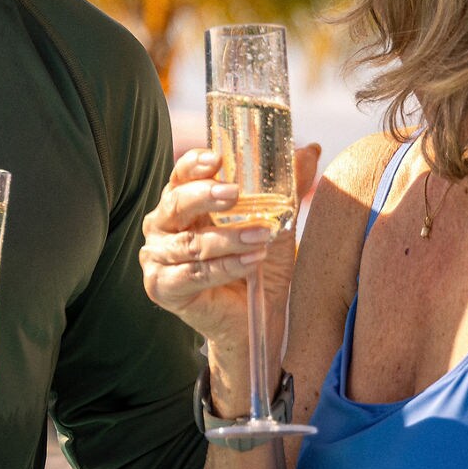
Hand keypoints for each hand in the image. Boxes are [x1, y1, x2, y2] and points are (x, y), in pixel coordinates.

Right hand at [139, 145, 320, 353]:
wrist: (257, 318)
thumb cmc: (258, 266)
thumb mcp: (276, 222)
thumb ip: (287, 188)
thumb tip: (310, 150)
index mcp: (183, 203)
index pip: (181, 175)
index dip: (195, 164)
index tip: (218, 158)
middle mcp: (163, 226)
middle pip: (176, 203)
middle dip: (205, 195)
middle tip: (236, 193)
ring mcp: (158, 258)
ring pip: (189, 244)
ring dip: (227, 238)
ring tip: (262, 236)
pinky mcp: (162, 288)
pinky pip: (192, 274)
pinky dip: (225, 267)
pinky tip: (251, 262)